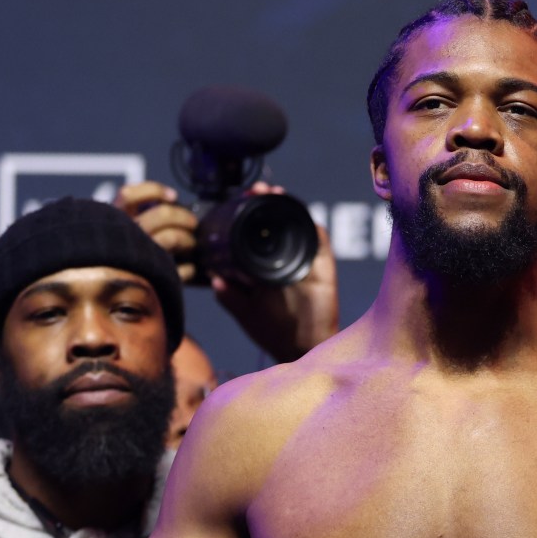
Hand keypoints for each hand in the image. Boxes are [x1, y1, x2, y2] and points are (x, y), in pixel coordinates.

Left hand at [117, 180, 338, 360]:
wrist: (303, 347)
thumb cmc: (273, 331)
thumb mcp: (244, 312)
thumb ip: (229, 296)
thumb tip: (214, 277)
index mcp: (262, 265)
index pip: (255, 231)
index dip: (247, 214)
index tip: (238, 201)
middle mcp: (283, 258)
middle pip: (275, 221)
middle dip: (266, 202)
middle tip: (256, 190)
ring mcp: (304, 259)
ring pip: (296, 224)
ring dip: (287, 205)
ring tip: (274, 193)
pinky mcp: (322, 265)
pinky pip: (318, 239)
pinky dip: (309, 225)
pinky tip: (297, 213)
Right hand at [117, 181, 200, 282]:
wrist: (110, 292)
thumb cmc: (122, 255)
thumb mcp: (122, 230)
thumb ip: (139, 216)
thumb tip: (171, 204)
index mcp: (115, 219)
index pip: (129, 194)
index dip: (154, 190)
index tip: (172, 196)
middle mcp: (124, 235)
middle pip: (161, 214)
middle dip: (183, 217)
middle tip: (192, 223)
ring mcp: (138, 256)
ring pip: (172, 237)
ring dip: (188, 239)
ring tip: (191, 244)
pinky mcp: (150, 279)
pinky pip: (179, 270)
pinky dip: (189, 269)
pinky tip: (189, 269)